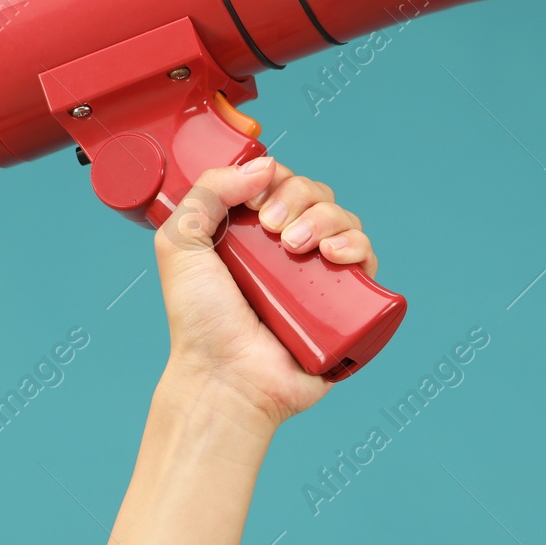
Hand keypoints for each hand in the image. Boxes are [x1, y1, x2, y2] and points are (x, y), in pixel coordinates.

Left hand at [153, 157, 377, 425]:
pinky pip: (366, 259)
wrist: (226, 377)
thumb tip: (264, 166)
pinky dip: (357, 245)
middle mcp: (287, 249)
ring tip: (298, 247)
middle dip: (299, 198)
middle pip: (316, 195)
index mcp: (251, 232)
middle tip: (272, 229)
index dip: (276, 181)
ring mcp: (317, 274)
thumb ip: (206, 192)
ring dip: (326, 219)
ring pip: (343, 219)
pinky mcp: (343, 301)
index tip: (256, 203)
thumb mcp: (179, 244)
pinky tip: (335, 253)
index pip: (281, 183)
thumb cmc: (200, 321)